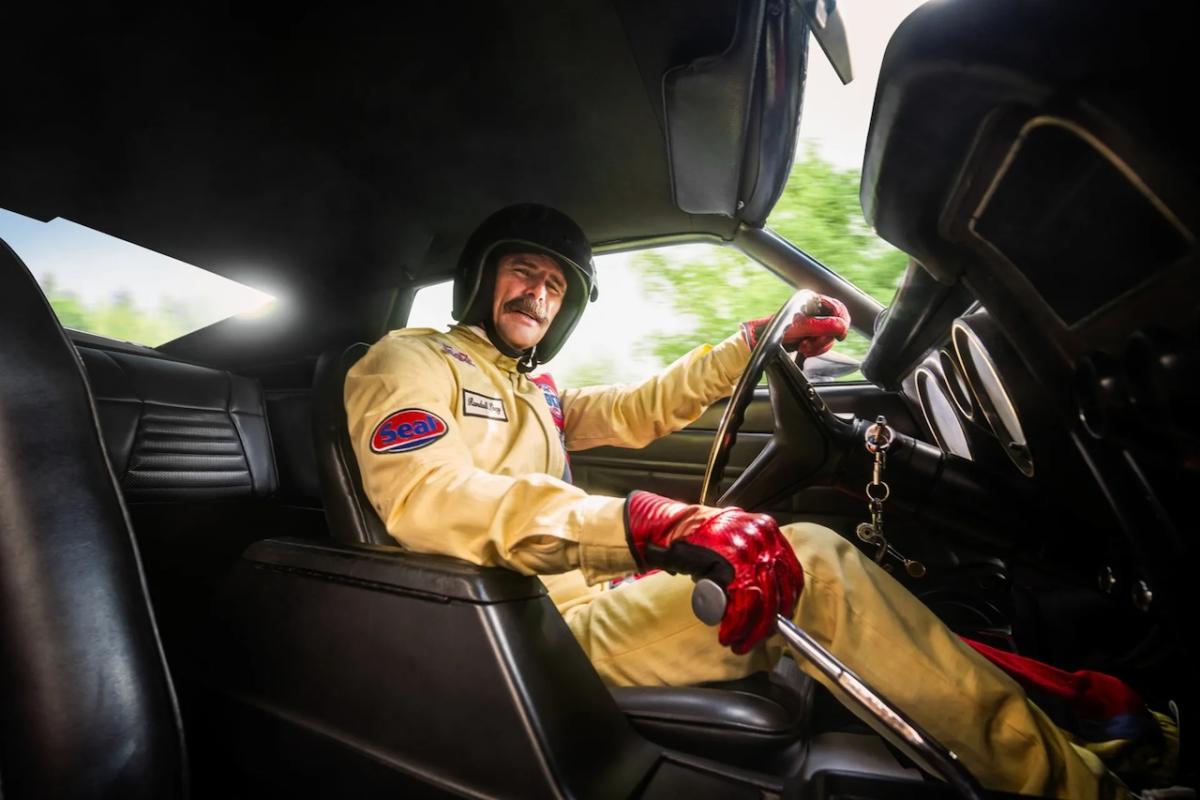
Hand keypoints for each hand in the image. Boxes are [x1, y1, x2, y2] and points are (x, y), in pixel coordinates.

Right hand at [624, 491, 803, 653]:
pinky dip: (737, 624)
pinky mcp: (731, 567)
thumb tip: (770, 597)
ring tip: (741, 641)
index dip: (788, 601)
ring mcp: (749, 552)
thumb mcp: (738, 541)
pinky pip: (742, 604)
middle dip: (769, 622)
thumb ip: (756, 561)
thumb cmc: (703, 538)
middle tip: (758, 637)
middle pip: (779, 590)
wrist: (674, 527)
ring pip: (763, 601)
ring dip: (753, 629)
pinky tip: (729, 634)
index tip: (779, 618)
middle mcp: (763, 539)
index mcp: (768, 531)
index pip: (791, 573)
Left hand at [741, 290, 849, 357]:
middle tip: (811, 343)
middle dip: (824, 338)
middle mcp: (815, 311)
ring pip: (830, 336)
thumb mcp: (802, 327)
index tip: (840, 335)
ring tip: (804, 347)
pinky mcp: (811, 335)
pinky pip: (822, 343)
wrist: (762, 343)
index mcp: (813, 301)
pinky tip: (805, 349)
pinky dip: (816, 349)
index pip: (838, 308)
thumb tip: (842, 326)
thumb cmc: (777, 330)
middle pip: (836, 325)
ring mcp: (814, 324)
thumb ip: (823, 325)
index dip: (842, 322)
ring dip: (818, 346)